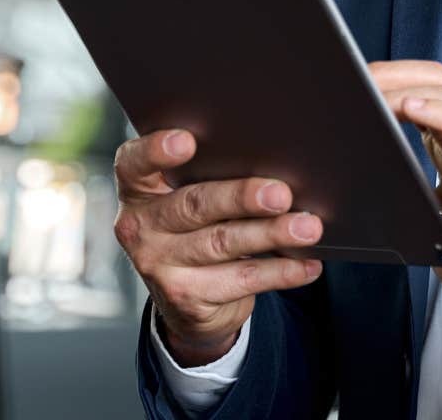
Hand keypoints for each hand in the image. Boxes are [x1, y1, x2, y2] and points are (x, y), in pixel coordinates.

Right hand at [112, 129, 324, 366]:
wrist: (185, 300)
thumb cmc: (195, 228)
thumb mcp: (185, 200)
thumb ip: (208, 177)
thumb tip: (274, 164)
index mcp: (137, 190)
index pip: (134, 163)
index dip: (156, 151)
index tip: (187, 140)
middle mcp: (140, 227)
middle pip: (194, 205)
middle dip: (241, 197)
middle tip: (280, 193)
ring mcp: (159, 265)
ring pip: (223, 243)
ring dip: (271, 234)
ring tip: (307, 227)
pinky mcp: (186, 298)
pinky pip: (242, 280)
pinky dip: (280, 271)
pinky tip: (307, 264)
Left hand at [370, 60, 441, 342]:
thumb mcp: (430, 224)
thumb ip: (406, 203)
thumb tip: (358, 202)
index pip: (424, 94)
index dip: (392, 80)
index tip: (356, 81)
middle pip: (435, 83)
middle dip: (394, 71)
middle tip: (357, 75)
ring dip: (407, 85)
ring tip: (374, 87)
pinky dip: (439, 113)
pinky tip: (411, 107)